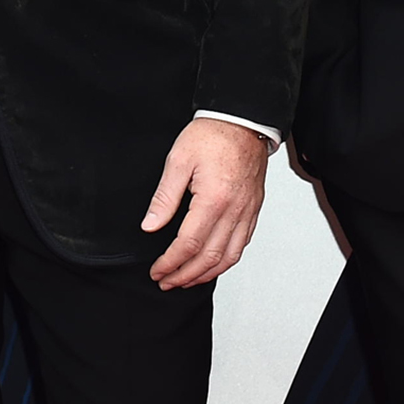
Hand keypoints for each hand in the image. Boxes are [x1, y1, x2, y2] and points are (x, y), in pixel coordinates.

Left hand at [143, 117, 270, 289]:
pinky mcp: (253, 210)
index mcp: (214, 199)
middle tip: (166, 282)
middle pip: (209, 258)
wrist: (242, 121)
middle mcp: (235, 211)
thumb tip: (150, 225)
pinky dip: (225, 261)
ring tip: (185, 280)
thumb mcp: (177, 160)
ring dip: (206, 274)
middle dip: (185, 275)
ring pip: (229, 257)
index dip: (170, 262)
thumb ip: (164, 196)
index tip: (157, 270)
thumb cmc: (211, 135)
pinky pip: (242, 245)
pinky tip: (211, 265)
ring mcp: (247, 212)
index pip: (189, 244)